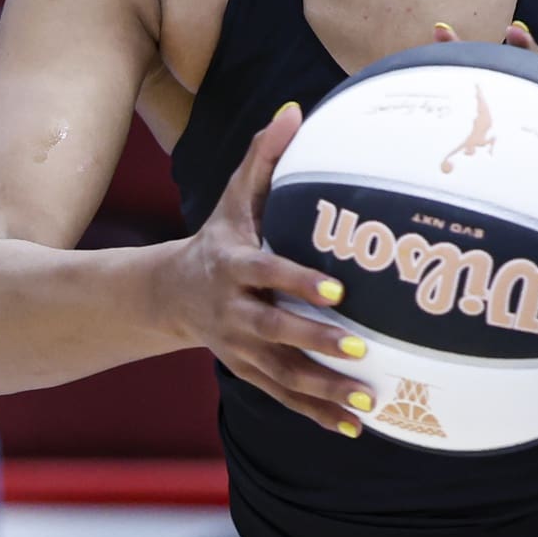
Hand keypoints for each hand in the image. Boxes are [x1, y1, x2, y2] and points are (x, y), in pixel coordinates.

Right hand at [172, 102, 375, 435]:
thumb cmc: (219, 237)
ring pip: (282, 374)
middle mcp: (234, 312)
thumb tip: (293, 110)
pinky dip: (316, 413)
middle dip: (316, 342)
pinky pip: (283, 396)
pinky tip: (353, 426)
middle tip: (360, 348)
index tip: (338, 289)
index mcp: (235, 266)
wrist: (171, 293)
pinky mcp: (248, 371)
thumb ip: (264, 158)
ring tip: (366, 398)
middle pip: (276, 331)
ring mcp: (239, 348)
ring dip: (324, 389)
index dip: (300, 282)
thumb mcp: (234, 197)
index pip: (270, 274)